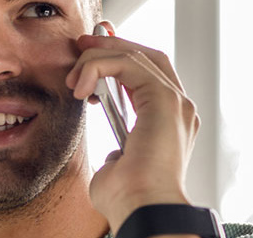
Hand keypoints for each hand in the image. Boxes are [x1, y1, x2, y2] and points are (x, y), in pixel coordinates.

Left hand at [66, 23, 200, 234]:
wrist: (142, 208)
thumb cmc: (128, 198)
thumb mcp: (117, 168)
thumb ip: (117, 155)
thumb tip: (112, 155)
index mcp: (169, 124)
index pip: (148, 76)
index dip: (119, 60)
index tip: (87, 58)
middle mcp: (179, 110)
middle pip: (148, 57)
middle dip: (112, 45)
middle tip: (81, 44)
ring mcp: (176, 103)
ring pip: (136, 57)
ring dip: (97, 59)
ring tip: (73, 78)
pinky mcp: (166, 100)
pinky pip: (130, 64)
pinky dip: (100, 67)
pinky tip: (82, 87)